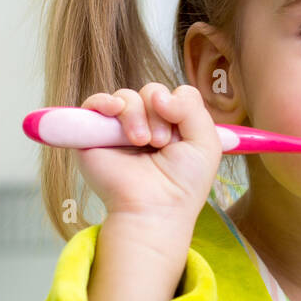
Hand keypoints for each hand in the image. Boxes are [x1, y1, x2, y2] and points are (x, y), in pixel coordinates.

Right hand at [74, 84, 222, 221]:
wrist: (154, 207)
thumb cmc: (183, 183)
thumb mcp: (206, 143)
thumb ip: (192, 108)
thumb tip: (159, 94)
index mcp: (174, 126)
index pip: (176, 94)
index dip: (179, 105)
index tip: (179, 134)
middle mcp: (148, 125)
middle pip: (152, 92)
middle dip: (159, 114)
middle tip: (160, 143)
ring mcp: (120, 129)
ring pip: (127, 96)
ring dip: (136, 115)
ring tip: (140, 142)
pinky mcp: (95, 134)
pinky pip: (94, 102)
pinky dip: (103, 101)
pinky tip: (113, 111)